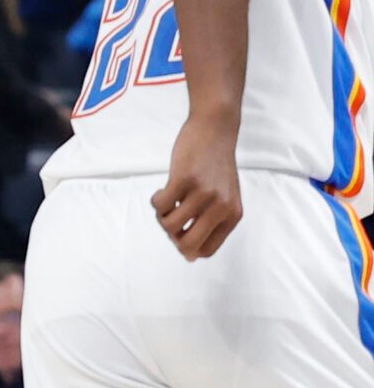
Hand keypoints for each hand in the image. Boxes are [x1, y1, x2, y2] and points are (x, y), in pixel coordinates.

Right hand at [152, 109, 240, 258]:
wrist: (215, 130)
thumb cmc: (215, 166)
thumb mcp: (222, 196)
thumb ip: (209, 224)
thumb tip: (189, 258)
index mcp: (232, 215)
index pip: (206, 250)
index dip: (187, 247)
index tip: (180, 233)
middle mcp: (221, 207)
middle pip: (187, 244)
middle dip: (172, 236)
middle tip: (170, 218)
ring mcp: (203, 194)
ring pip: (169, 224)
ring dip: (161, 215)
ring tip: (167, 200)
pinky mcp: (184, 180)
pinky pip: (159, 205)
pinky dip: (155, 200)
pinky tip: (164, 189)